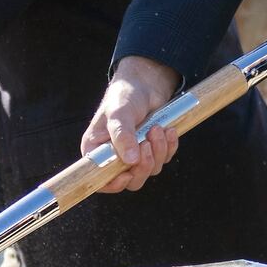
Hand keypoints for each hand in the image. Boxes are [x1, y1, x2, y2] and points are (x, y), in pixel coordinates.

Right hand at [80, 56, 182, 185]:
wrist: (146, 83)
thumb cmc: (124, 96)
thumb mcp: (119, 113)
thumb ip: (122, 136)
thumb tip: (130, 161)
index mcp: (97, 151)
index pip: (101, 180)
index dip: (113, 183)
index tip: (127, 173)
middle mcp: (115, 157)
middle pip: (131, 180)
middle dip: (143, 165)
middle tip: (147, 143)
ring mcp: (136, 154)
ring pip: (150, 170)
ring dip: (158, 151)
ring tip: (157, 128)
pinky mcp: (153, 149)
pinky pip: (164, 159)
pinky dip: (169, 147)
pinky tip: (169, 130)